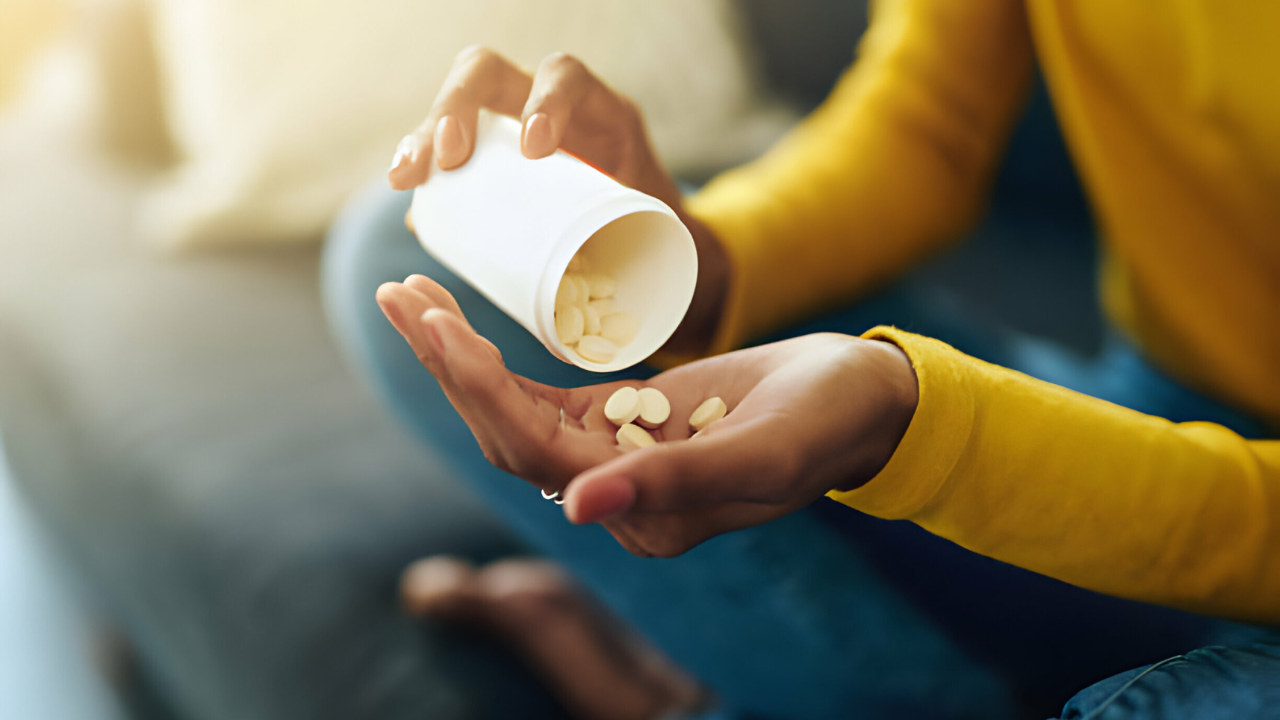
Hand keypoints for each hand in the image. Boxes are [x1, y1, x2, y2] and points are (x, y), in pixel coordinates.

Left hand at [378, 275, 918, 557]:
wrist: (860, 401)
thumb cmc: (827, 422)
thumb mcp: (762, 450)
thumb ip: (675, 483)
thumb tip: (574, 510)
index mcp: (646, 518)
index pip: (536, 453)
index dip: (480, 390)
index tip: (437, 324)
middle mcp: (616, 497)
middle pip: (506, 433)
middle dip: (448, 365)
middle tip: (399, 294)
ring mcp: (613, 459)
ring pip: (513, 412)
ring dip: (458, 358)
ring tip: (411, 296)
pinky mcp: (620, 421)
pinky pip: (541, 395)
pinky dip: (497, 360)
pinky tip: (460, 322)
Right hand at [387, 46, 729, 353]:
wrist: (651, 242)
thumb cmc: (657, 238)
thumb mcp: (657, 235)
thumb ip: (644, 264)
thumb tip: (608, 312)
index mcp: (599, 113)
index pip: (567, 77)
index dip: (547, 101)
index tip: (534, 150)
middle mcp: (547, 104)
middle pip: (489, 73)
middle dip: (459, 106)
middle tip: (447, 158)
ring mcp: (508, 124)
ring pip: (455, 104)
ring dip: (424, 135)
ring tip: (407, 179)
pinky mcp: (485, 154)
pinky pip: (441, 143)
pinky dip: (419, 161)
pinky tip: (407, 188)